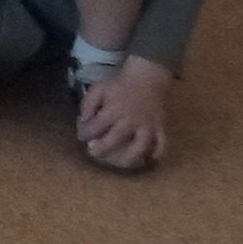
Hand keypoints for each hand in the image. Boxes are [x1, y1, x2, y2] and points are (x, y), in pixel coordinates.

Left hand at [76, 55, 172, 170]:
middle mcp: (131, 120)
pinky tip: (148, 159)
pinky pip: (162, 144)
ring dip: (131, 158)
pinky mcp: (160, 128)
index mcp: (114, 110)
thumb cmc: (119, 86)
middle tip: (94, 153)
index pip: (96, 126)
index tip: (81, 137)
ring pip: (141, 146)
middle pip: (115, 140)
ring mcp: (147, 126)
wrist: (146, 79)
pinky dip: (156, 153)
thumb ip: (87, 105)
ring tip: (121, 164)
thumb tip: (83, 123)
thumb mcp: (98, 89)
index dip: (85, 133)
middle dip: (102, 149)